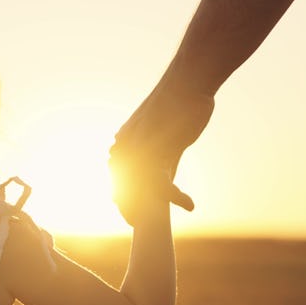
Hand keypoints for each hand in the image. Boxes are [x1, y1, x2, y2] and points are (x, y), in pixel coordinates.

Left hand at [109, 78, 214, 220]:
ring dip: (151, 207)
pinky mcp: (159, 146)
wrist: (189, 81)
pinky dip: (176, 196)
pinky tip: (188, 204)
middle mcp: (126, 146)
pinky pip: (163, 180)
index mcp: (122, 142)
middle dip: (129, 208)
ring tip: (154, 221)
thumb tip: (165, 181)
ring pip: (142, 188)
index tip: (128, 217)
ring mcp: (140, 147)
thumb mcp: (167, 138)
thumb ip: (163, 162)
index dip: (121, 199)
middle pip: (123, 186)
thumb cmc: (181, 106)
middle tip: (134, 224)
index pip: (116, 178)